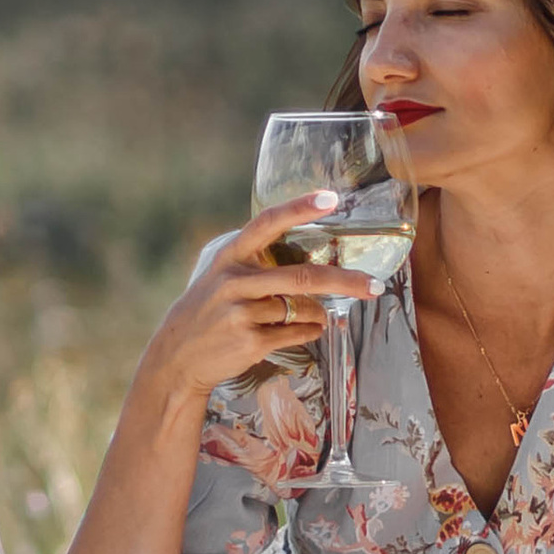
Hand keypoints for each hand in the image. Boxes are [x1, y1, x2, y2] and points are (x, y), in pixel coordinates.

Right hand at [141, 193, 375, 406]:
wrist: (178, 356)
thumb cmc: (210, 309)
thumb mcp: (222, 275)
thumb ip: (258, 263)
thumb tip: (314, 257)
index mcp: (230, 255)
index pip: (267, 223)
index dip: (300, 208)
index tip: (331, 198)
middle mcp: (235, 281)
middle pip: (302, 277)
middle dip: (345, 281)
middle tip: (375, 286)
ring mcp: (242, 313)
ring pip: (303, 309)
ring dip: (321, 313)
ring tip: (321, 314)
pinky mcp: (250, 342)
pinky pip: (298, 333)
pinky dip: (311, 331)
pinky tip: (307, 329)